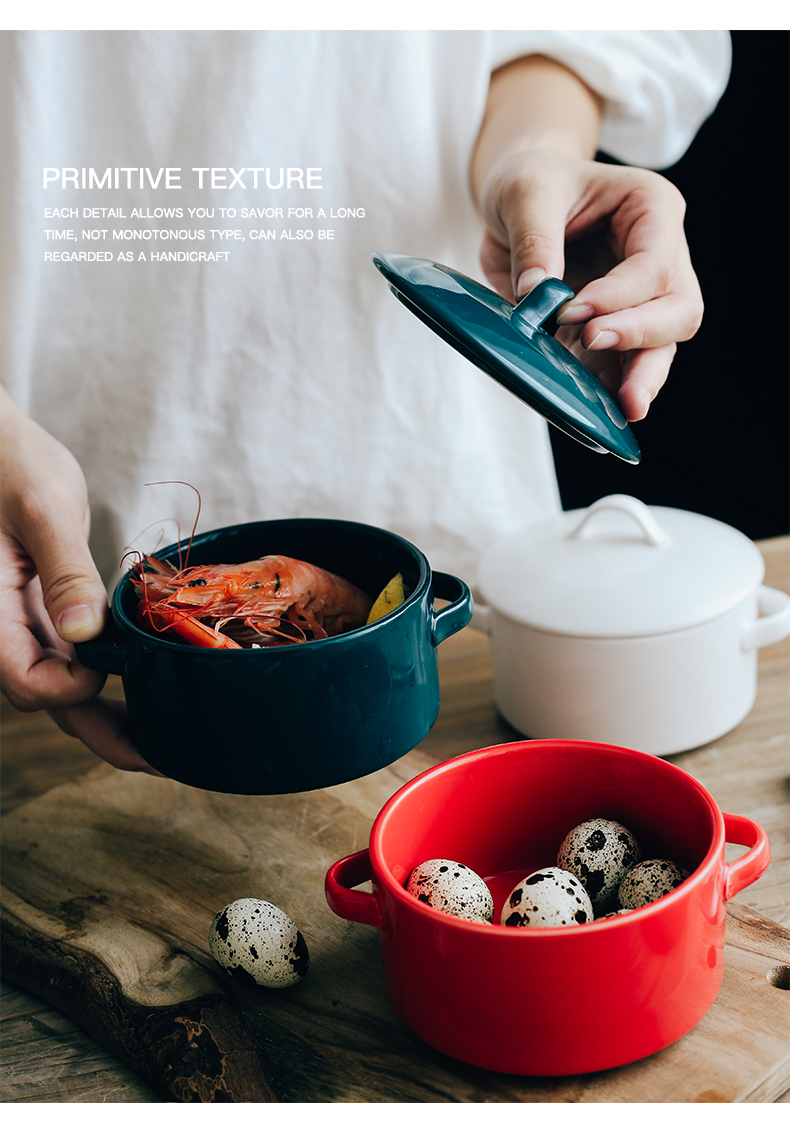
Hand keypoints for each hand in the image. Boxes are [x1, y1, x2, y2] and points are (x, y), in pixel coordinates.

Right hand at [0, 388, 156, 772]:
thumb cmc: (5, 457)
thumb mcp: (41, 507)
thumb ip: (64, 572)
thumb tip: (83, 634)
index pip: (27, 682)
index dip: (71, 689)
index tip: (110, 667)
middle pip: (48, 695)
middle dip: (102, 731)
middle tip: (162, 757)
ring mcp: (19, 619)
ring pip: (59, 681)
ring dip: (105, 710)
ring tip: (162, 734)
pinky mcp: (38, 607)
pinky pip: (65, 654)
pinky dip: (100, 673)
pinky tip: (140, 684)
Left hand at [477, 147, 702, 421]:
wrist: (520, 200)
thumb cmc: (533, 182)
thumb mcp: (525, 191)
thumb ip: (534, 240)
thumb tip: (537, 296)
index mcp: (652, 210)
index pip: (655, 264)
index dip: (619, 295)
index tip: (572, 310)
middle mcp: (660, 256)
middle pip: (679, 310)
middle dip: (644, 337)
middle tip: (597, 344)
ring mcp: (640, 299)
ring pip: (662, 346)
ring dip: (642, 377)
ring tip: (624, 408)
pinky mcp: (611, 330)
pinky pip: (621, 366)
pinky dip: (610, 388)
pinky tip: (600, 411)